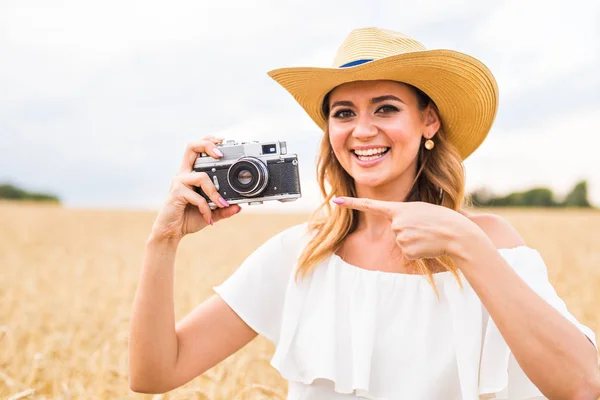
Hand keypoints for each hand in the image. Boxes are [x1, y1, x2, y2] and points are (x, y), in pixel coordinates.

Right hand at [151, 136, 240, 239]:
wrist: (170, 232)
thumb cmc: (187, 218)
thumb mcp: (210, 213)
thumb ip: (223, 209)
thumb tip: (238, 207)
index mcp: (191, 173)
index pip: (197, 149)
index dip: (208, 141)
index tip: (223, 141)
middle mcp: (184, 174)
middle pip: (191, 147)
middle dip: (207, 145)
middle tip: (221, 154)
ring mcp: (179, 182)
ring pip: (202, 177)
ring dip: (215, 193)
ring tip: (221, 204)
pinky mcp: (176, 193)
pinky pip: (197, 198)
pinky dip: (206, 209)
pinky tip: (209, 219)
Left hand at [333, 197, 478, 260]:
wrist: (458, 233)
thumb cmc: (442, 219)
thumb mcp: (421, 210)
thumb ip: (404, 216)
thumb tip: (398, 230)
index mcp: (399, 209)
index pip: (371, 206)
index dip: (352, 203)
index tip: (336, 200)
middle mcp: (396, 223)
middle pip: (395, 230)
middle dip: (409, 231)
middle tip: (425, 227)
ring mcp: (401, 237)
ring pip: (401, 243)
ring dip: (414, 242)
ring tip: (428, 235)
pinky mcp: (407, 251)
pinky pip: (407, 253)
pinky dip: (417, 251)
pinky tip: (428, 245)